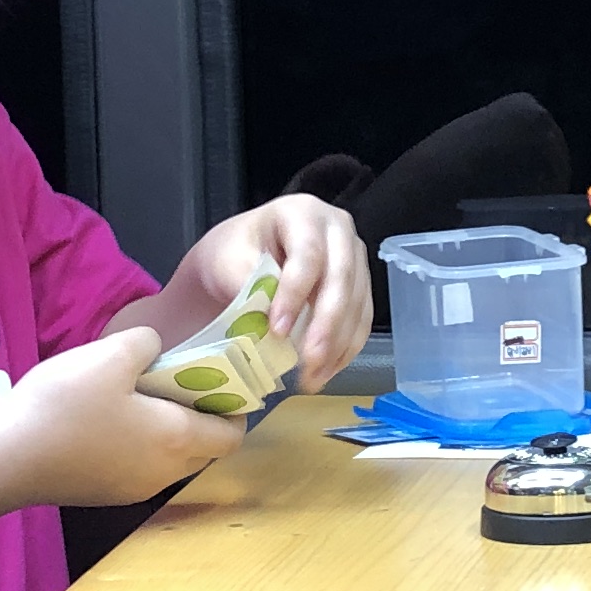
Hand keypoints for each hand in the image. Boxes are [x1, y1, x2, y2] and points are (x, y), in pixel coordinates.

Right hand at [0, 327, 247, 505]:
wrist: (5, 459)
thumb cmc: (65, 404)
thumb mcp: (110, 355)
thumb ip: (146, 344)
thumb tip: (157, 348)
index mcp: (177, 440)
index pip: (233, 436)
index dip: (236, 409)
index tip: (222, 381)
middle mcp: (164, 473)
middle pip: (205, 450)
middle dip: (204, 418)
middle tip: (183, 382)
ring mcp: (134, 489)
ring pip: (172, 461)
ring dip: (171, 432)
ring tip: (144, 396)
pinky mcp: (105, 494)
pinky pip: (142, 468)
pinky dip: (143, 446)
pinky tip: (111, 420)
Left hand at [178, 193, 374, 386]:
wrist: (246, 254)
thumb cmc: (236, 251)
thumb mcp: (228, 257)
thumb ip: (245, 280)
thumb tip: (264, 316)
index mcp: (303, 212)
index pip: (307, 254)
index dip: (295, 293)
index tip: (277, 329)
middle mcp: (338, 230)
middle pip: (341, 279)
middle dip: (326, 325)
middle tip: (308, 362)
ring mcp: (354, 257)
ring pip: (357, 303)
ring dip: (338, 345)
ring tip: (313, 378)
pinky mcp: (360, 285)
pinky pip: (362, 319)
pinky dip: (346, 349)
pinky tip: (327, 371)